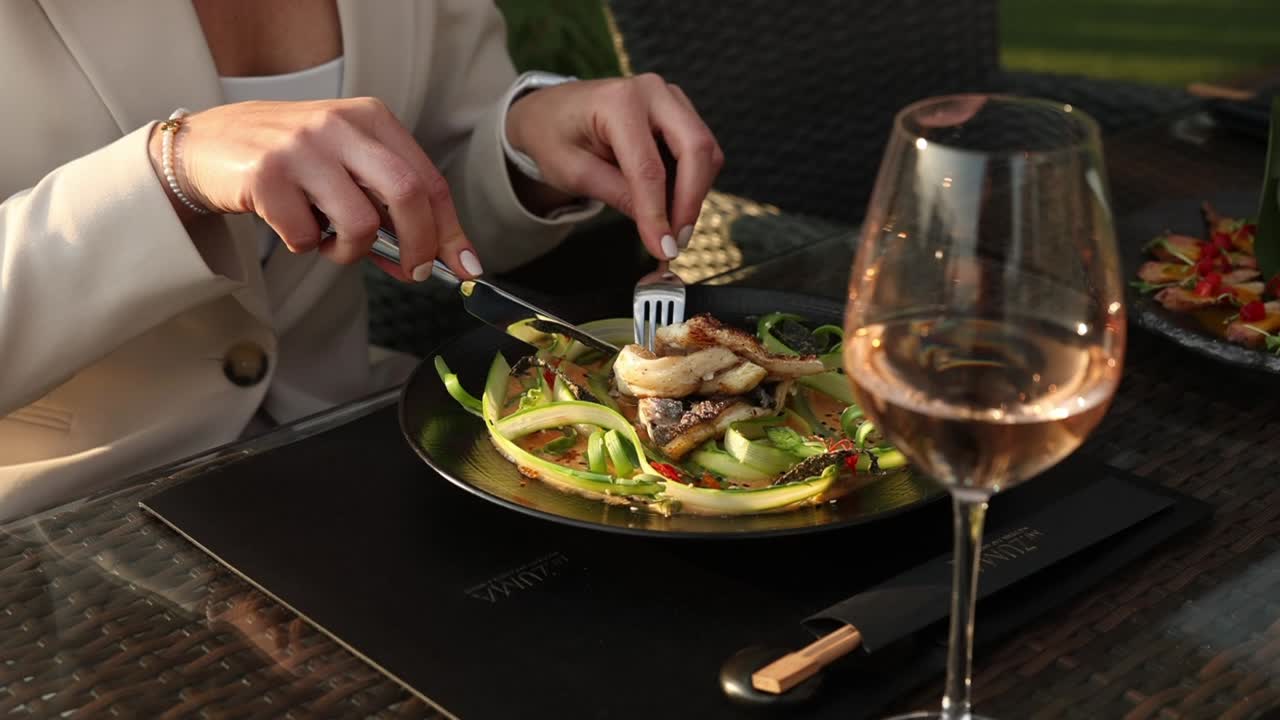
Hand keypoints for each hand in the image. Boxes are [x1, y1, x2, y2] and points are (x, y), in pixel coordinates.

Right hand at [147, 98, 482, 280]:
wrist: (207, 144)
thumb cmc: (291, 160)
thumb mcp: (346, 163)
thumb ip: (387, 201)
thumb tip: (434, 256)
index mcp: (370, 118)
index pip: (428, 179)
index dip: (450, 229)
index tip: (464, 267)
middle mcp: (339, 125)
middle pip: (407, 194)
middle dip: (420, 246)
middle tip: (413, 273)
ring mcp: (301, 148)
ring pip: (361, 224)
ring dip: (352, 252)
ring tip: (330, 241)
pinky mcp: (266, 176)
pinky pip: (308, 238)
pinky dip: (306, 246)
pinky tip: (290, 225)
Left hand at [505, 73, 723, 259]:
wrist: (551, 110)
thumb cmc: (555, 136)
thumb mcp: (573, 173)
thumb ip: (617, 196)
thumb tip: (657, 230)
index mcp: (619, 102)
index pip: (649, 168)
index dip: (658, 213)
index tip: (663, 248)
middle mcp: (652, 92)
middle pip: (696, 149)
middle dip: (691, 201)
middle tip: (677, 240)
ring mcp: (670, 98)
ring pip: (705, 152)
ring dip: (694, 193)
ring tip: (668, 225)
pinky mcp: (679, 111)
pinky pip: (700, 152)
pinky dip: (691, 182)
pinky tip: (668, 202)